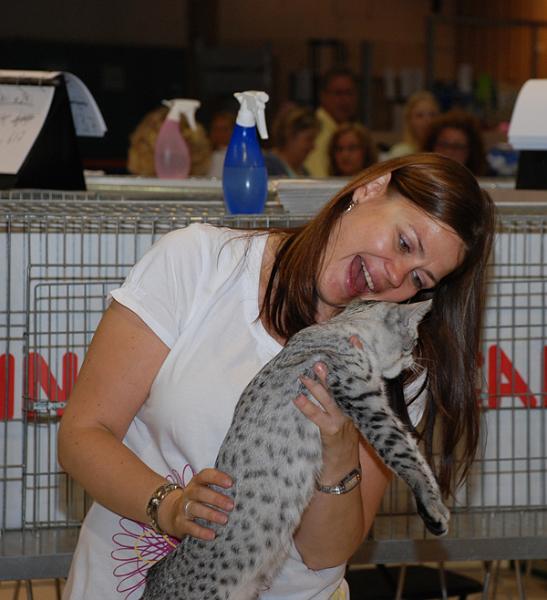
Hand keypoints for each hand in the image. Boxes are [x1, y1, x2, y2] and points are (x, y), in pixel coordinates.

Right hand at [158, 468, 233, 539]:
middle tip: (231, 505)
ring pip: (195, 509)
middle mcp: (189, 493)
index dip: (217, 477)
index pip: (205, 475)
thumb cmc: (197, 499)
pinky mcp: (180, 523)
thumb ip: (219, 488)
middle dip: (216, 498)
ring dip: (210, 514)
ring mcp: (183, 508)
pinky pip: (190, 527)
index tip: (231, 483)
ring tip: (225, 520)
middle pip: (200, 492)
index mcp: (197, 482)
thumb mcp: (204, 490)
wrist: (171, 512)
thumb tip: (244, 491)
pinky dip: (200, 531)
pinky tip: (212, 535)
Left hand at [294, 361, 360, 482]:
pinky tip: (297, 399)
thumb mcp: (341, 417)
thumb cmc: (339, 443)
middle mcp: (354, 409)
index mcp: (357, 403)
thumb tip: (317, 375)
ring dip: (317, 386)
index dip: (357, 358)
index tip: (353, 340)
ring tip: (304, 375)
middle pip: (345, 384)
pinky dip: (308, 407)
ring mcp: (345, 421)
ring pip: (331, 399)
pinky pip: (319, 417)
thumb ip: (334, 398)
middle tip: (321, 357)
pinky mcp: (333, 432)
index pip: (357, 376)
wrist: (343, 473)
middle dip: (335, 369)